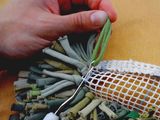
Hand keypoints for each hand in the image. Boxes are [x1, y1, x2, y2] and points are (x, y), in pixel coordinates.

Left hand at [0, 0, 116, 58]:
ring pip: (82, 18)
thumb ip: (76, 22)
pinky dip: (84, 36)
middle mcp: (57, 1)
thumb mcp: (49, 27)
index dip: (101, 4)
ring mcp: (58, 15)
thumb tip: (103, 18)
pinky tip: (89, 43)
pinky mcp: (58, 27)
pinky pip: (76, 29)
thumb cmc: (17, 33)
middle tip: (106, 32)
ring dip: (92, 28)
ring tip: (99, 39)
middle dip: (98, 17)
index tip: (111, 18)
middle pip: (86, 5)